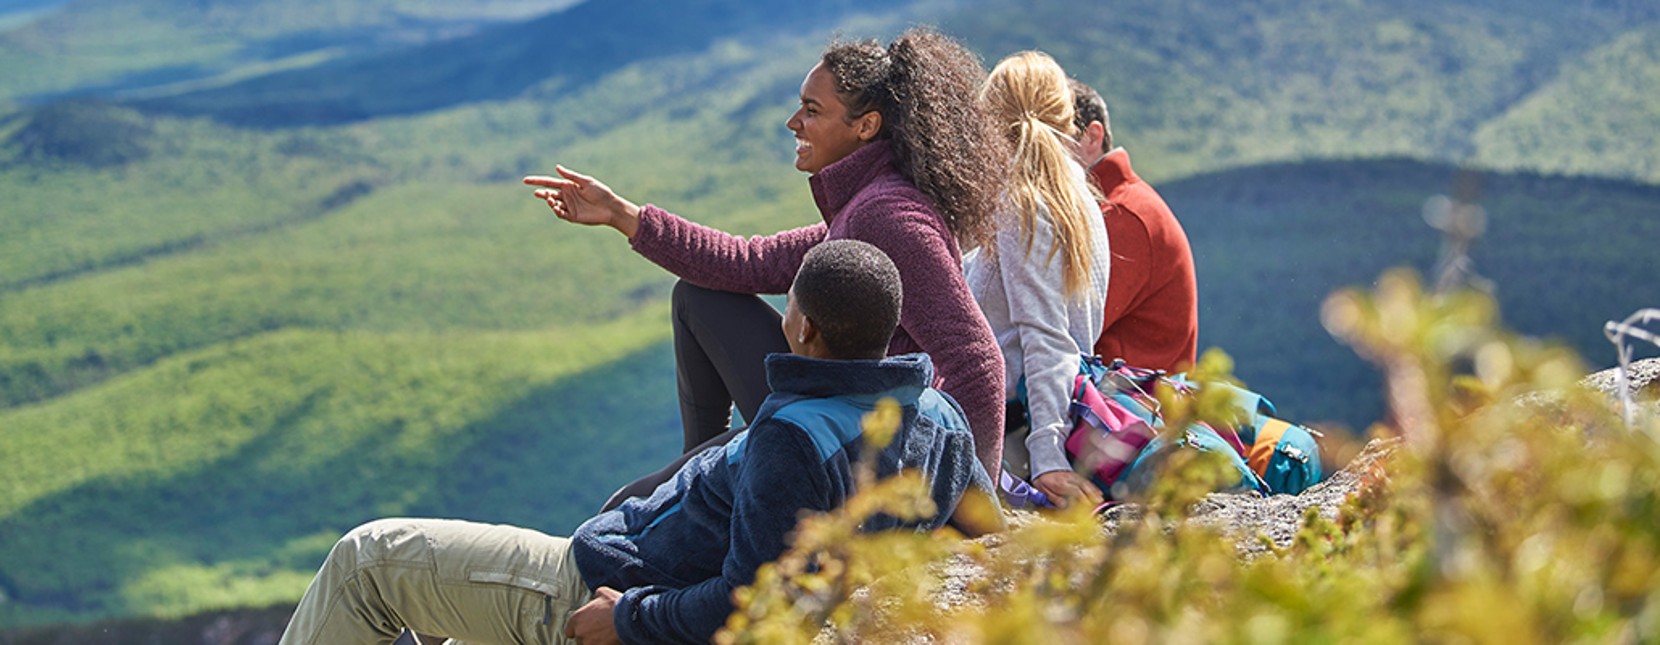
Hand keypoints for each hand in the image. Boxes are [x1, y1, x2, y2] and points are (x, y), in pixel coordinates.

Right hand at [524, 166, 641, 237]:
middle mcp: (567, 195)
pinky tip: (557, 207)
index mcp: (568, 185)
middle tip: (537, 193)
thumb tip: (556, 167)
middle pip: (549, 194)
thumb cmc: (600, 191)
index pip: (549, 182)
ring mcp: (569, 206)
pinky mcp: (572, 216)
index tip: (525, 180)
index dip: (537, 181)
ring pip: (553, 204)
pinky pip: (560, 214)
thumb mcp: (586, 181)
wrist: (610, 207)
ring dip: (550, 202)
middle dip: (542, 194)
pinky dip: (556, 211)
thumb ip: (571, 176)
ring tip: (550, 199)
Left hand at [565, 586, 622, 644]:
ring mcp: (588, 644)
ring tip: (606, 636)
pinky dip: (604, 644)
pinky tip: (610, 641)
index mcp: (577, 618)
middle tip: (600, 631)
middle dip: (589, 636)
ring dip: (595, 642)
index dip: (578, 630)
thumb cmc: (617, 606)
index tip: (585, 629)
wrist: (629, 619)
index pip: (569, 631)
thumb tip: (596, 598)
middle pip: (580, 639)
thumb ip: (596, 596)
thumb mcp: (604, 593)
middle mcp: (580, 632)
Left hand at [1033, 470, 1103, 509]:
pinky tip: (1098, 491)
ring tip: (1100, 498)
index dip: (1082, 497)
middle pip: (1082, 486)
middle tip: (1098, 501)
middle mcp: (1068, 478)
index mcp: (1060, 483)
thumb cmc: (1043, 480)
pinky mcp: (1076, 475)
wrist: (1042, 466)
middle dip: (1091, 494)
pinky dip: (1093, 486)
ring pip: (1086, 482)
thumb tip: (1064, 505)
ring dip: (1094, 490)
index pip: (1074, 490)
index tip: (1087, 504)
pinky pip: (1086, 480)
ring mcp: (1073, 476)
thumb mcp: (1043, 490)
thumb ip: (1054, 498)